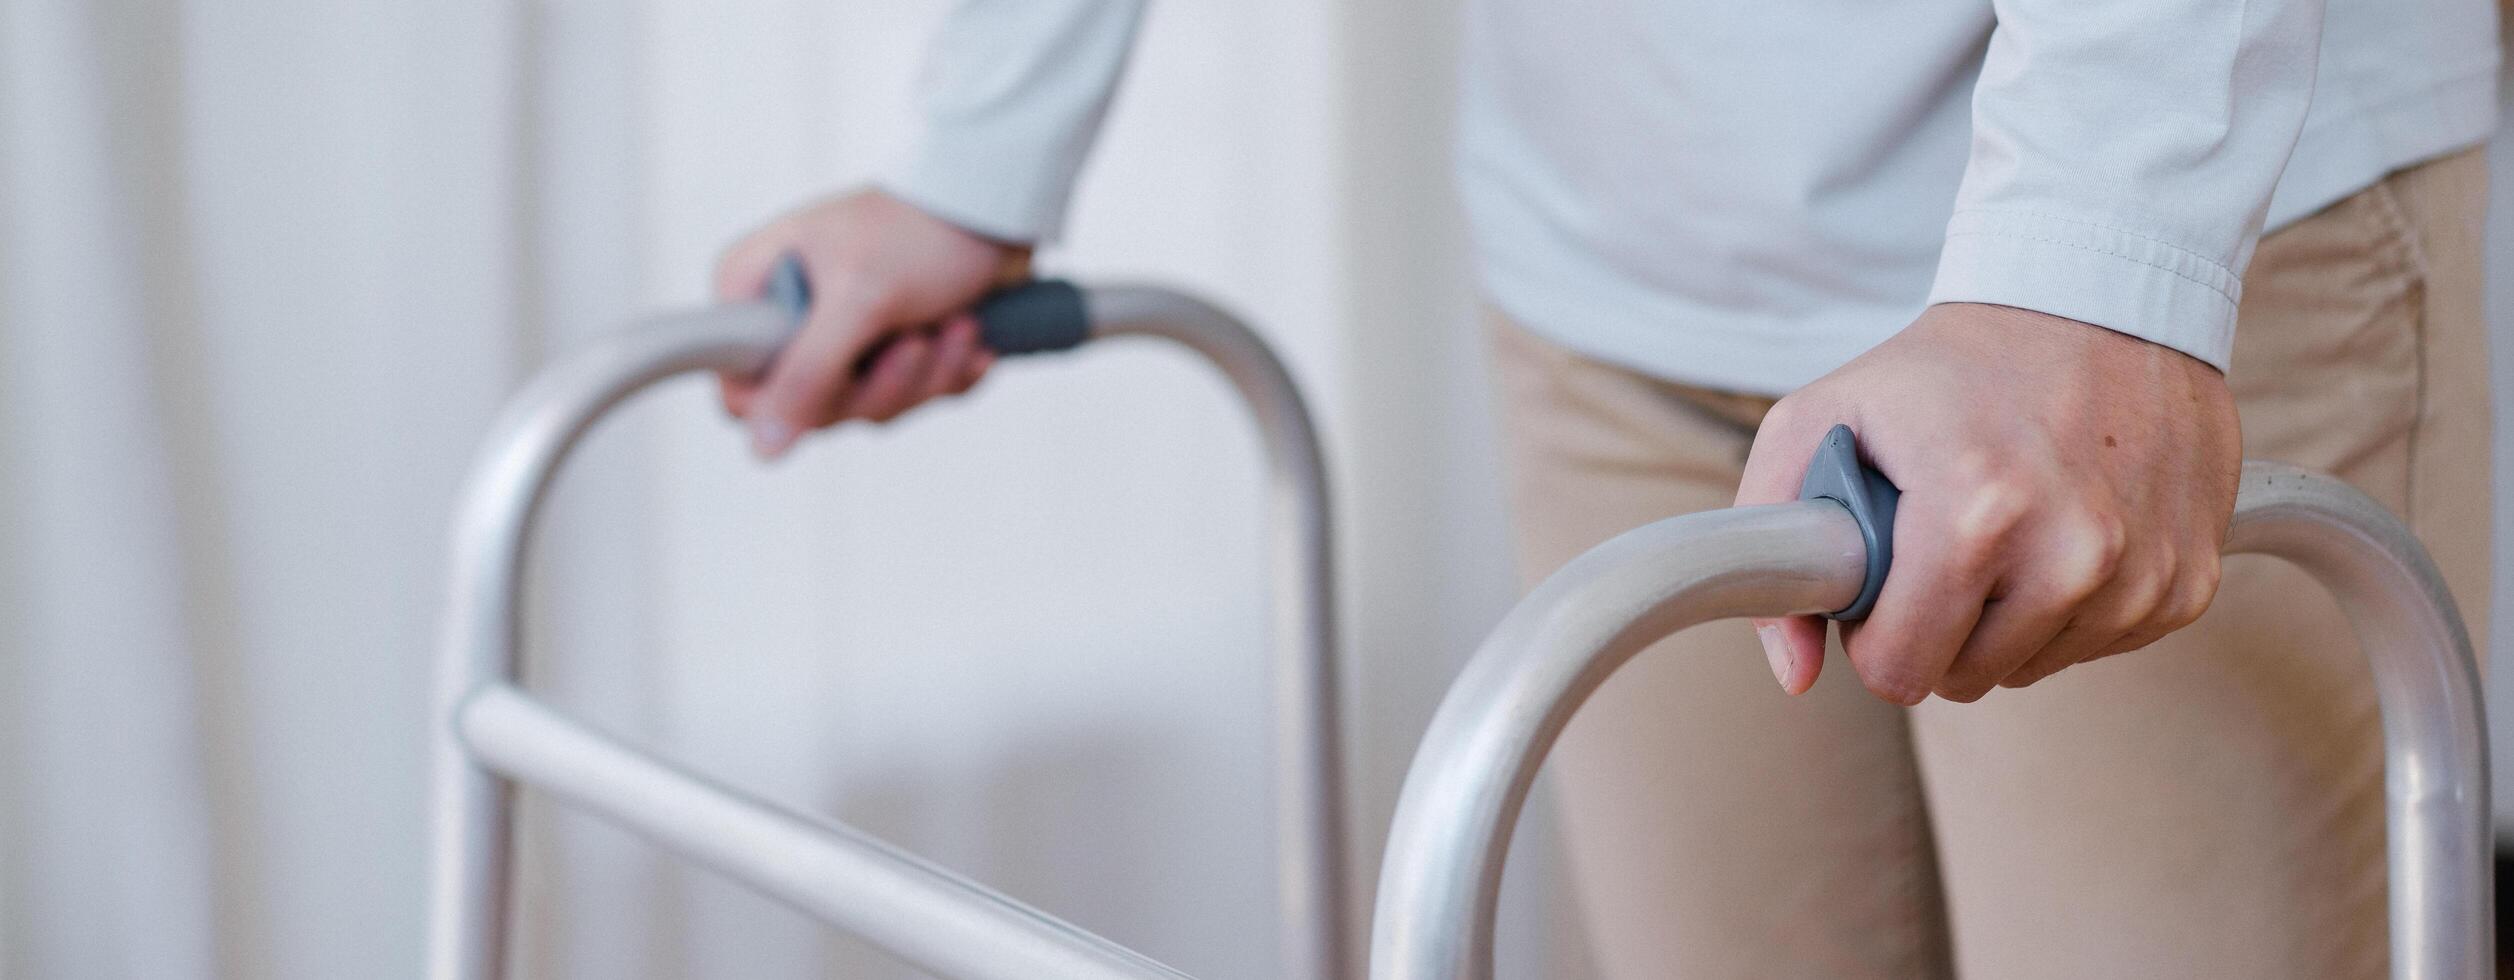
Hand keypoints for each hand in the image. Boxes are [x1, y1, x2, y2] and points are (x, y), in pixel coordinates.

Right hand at [713, 189, 1029, 458]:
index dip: (792, 402)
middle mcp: (790, 319)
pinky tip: (969, 333)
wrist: (995, 208)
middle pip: (817, 410)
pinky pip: (914, 397)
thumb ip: (807, 376)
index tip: (844, 370)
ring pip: (871, 407)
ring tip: (956, 324)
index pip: (741, 390)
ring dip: (927, 373)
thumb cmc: (920, 232)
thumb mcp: (859, 301)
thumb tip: (762, 447)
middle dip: (884, 382)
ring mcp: (842, 337)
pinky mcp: (891, 349)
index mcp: (755, 291)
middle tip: (914, 339)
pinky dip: (949, 370)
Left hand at [1736, 303, 2241, 703]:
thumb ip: (1774, 545)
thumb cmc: (1950, 367)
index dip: (1874, 631)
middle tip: (1941, 538)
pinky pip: (2101, 645)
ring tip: (2005, 523)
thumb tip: (1796, 673)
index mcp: (1974, 515)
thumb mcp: (1821, 419)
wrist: (2098, 296)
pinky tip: (2063, 527)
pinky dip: (2072, 605)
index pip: (1900, 668)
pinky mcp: (2189, 582)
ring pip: (2033, 668)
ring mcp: (2141, 572)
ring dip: (2006, 618)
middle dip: (1938, 625)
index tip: (1884, 575)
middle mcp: (2072, 554)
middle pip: (1965, 679)